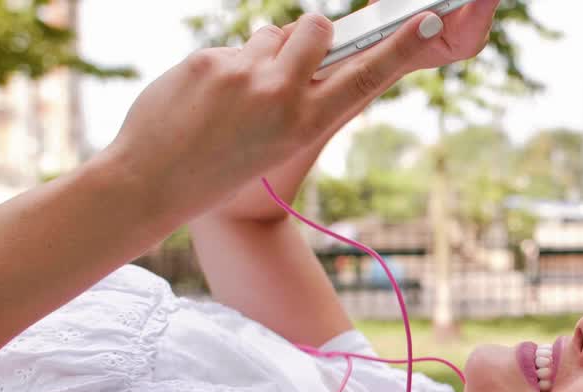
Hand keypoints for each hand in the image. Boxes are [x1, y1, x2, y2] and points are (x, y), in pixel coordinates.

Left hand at [104, 0, 499, 227]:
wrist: (153, 181)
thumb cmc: (221, 167)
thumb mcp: (277, 141)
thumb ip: (300, 96)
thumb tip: (309, 46)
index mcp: (306, 124)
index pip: (365, 76)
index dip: (401, 46)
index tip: (428, 19)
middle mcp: (280, 96)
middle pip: (317, 28)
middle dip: (312, 32)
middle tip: (290, 59)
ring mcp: (242, 75)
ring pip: (271, 34)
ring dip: (263, 52)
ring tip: (236, 94)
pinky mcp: (208, 61)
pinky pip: (232, 47)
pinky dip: (225, 67)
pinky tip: (204, 99)